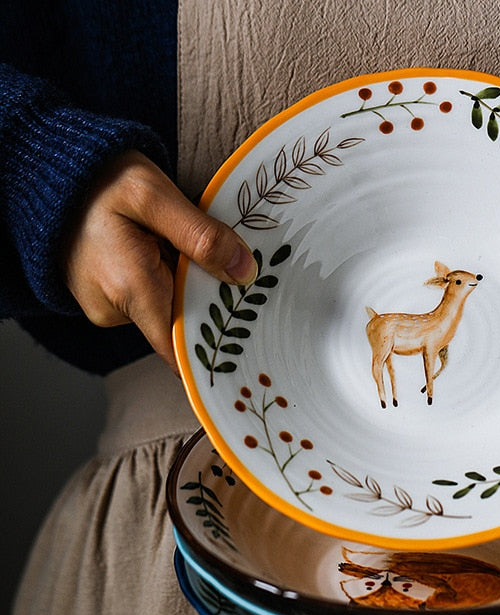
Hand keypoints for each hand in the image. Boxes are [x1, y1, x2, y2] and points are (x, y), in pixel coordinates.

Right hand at [61, 150, 256, 372]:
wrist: (46, 173)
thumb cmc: (98, 179)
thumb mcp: (154, 194)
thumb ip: (201, 235)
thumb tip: (244, 272)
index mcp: (130, 289)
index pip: (180, 347)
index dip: (213, 345)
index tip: (243, 336)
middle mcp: (114, 309)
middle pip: (180, 325)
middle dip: (206, 301)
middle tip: (221, 267)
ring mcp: (107, 308)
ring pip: (166, 310)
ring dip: (183, 286)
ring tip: (176, 250)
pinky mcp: (105, 300)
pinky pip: (147, 300)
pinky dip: (163, 281)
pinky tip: (160, 253)